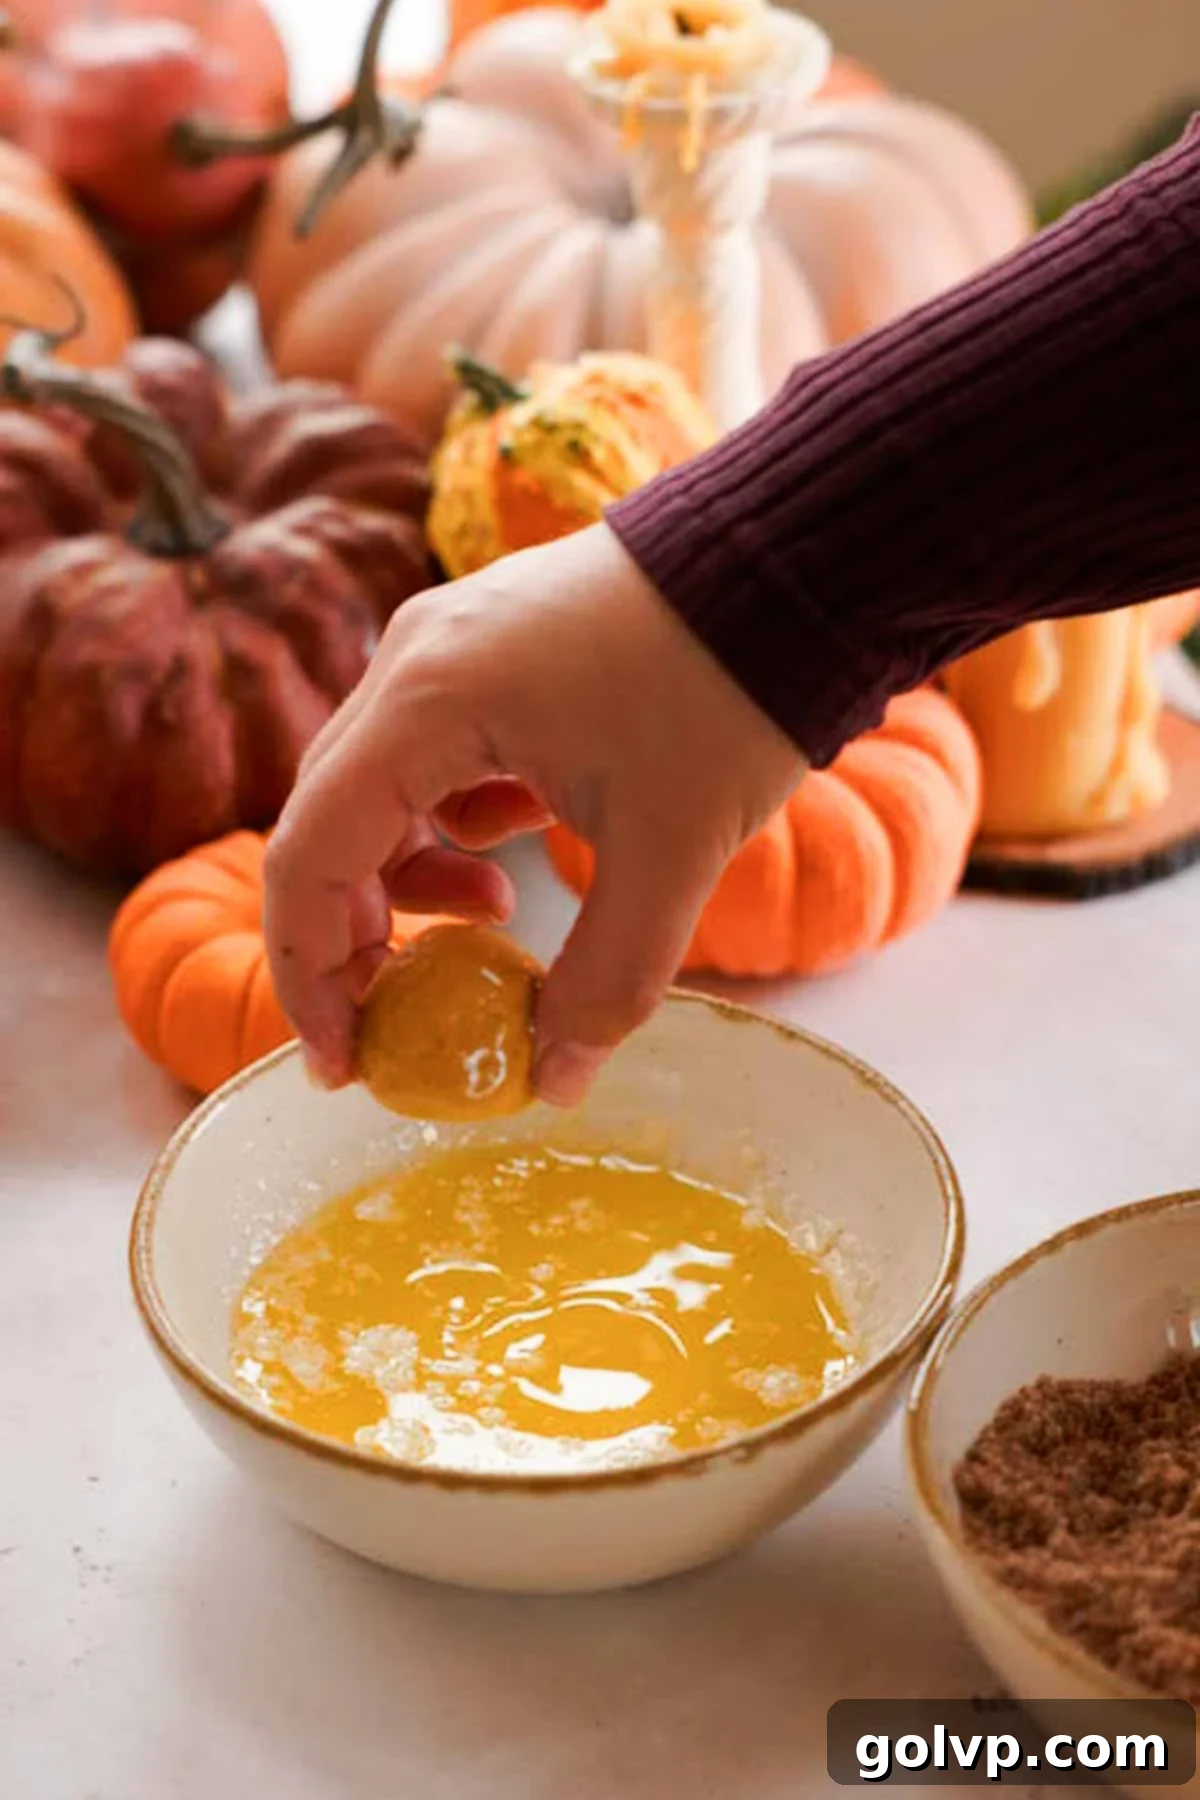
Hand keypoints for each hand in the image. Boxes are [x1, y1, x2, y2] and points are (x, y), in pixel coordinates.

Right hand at [264, 522, 806, 1106]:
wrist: (800, 557)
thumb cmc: (730, 688)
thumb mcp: (672, 855)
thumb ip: (607, 981)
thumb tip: (553, 1083)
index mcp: (426, 704)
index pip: (307, 859)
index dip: (311, 976)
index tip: (346, 1063)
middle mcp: (413, 663)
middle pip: (329, 823)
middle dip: (357, 934)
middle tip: (404, 1015)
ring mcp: (451, 647)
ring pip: (382, 789)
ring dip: (413, 875)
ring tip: (493, 918)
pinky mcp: (494, 649)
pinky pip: (433, 754)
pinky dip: (456, 820)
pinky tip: (523, 846)